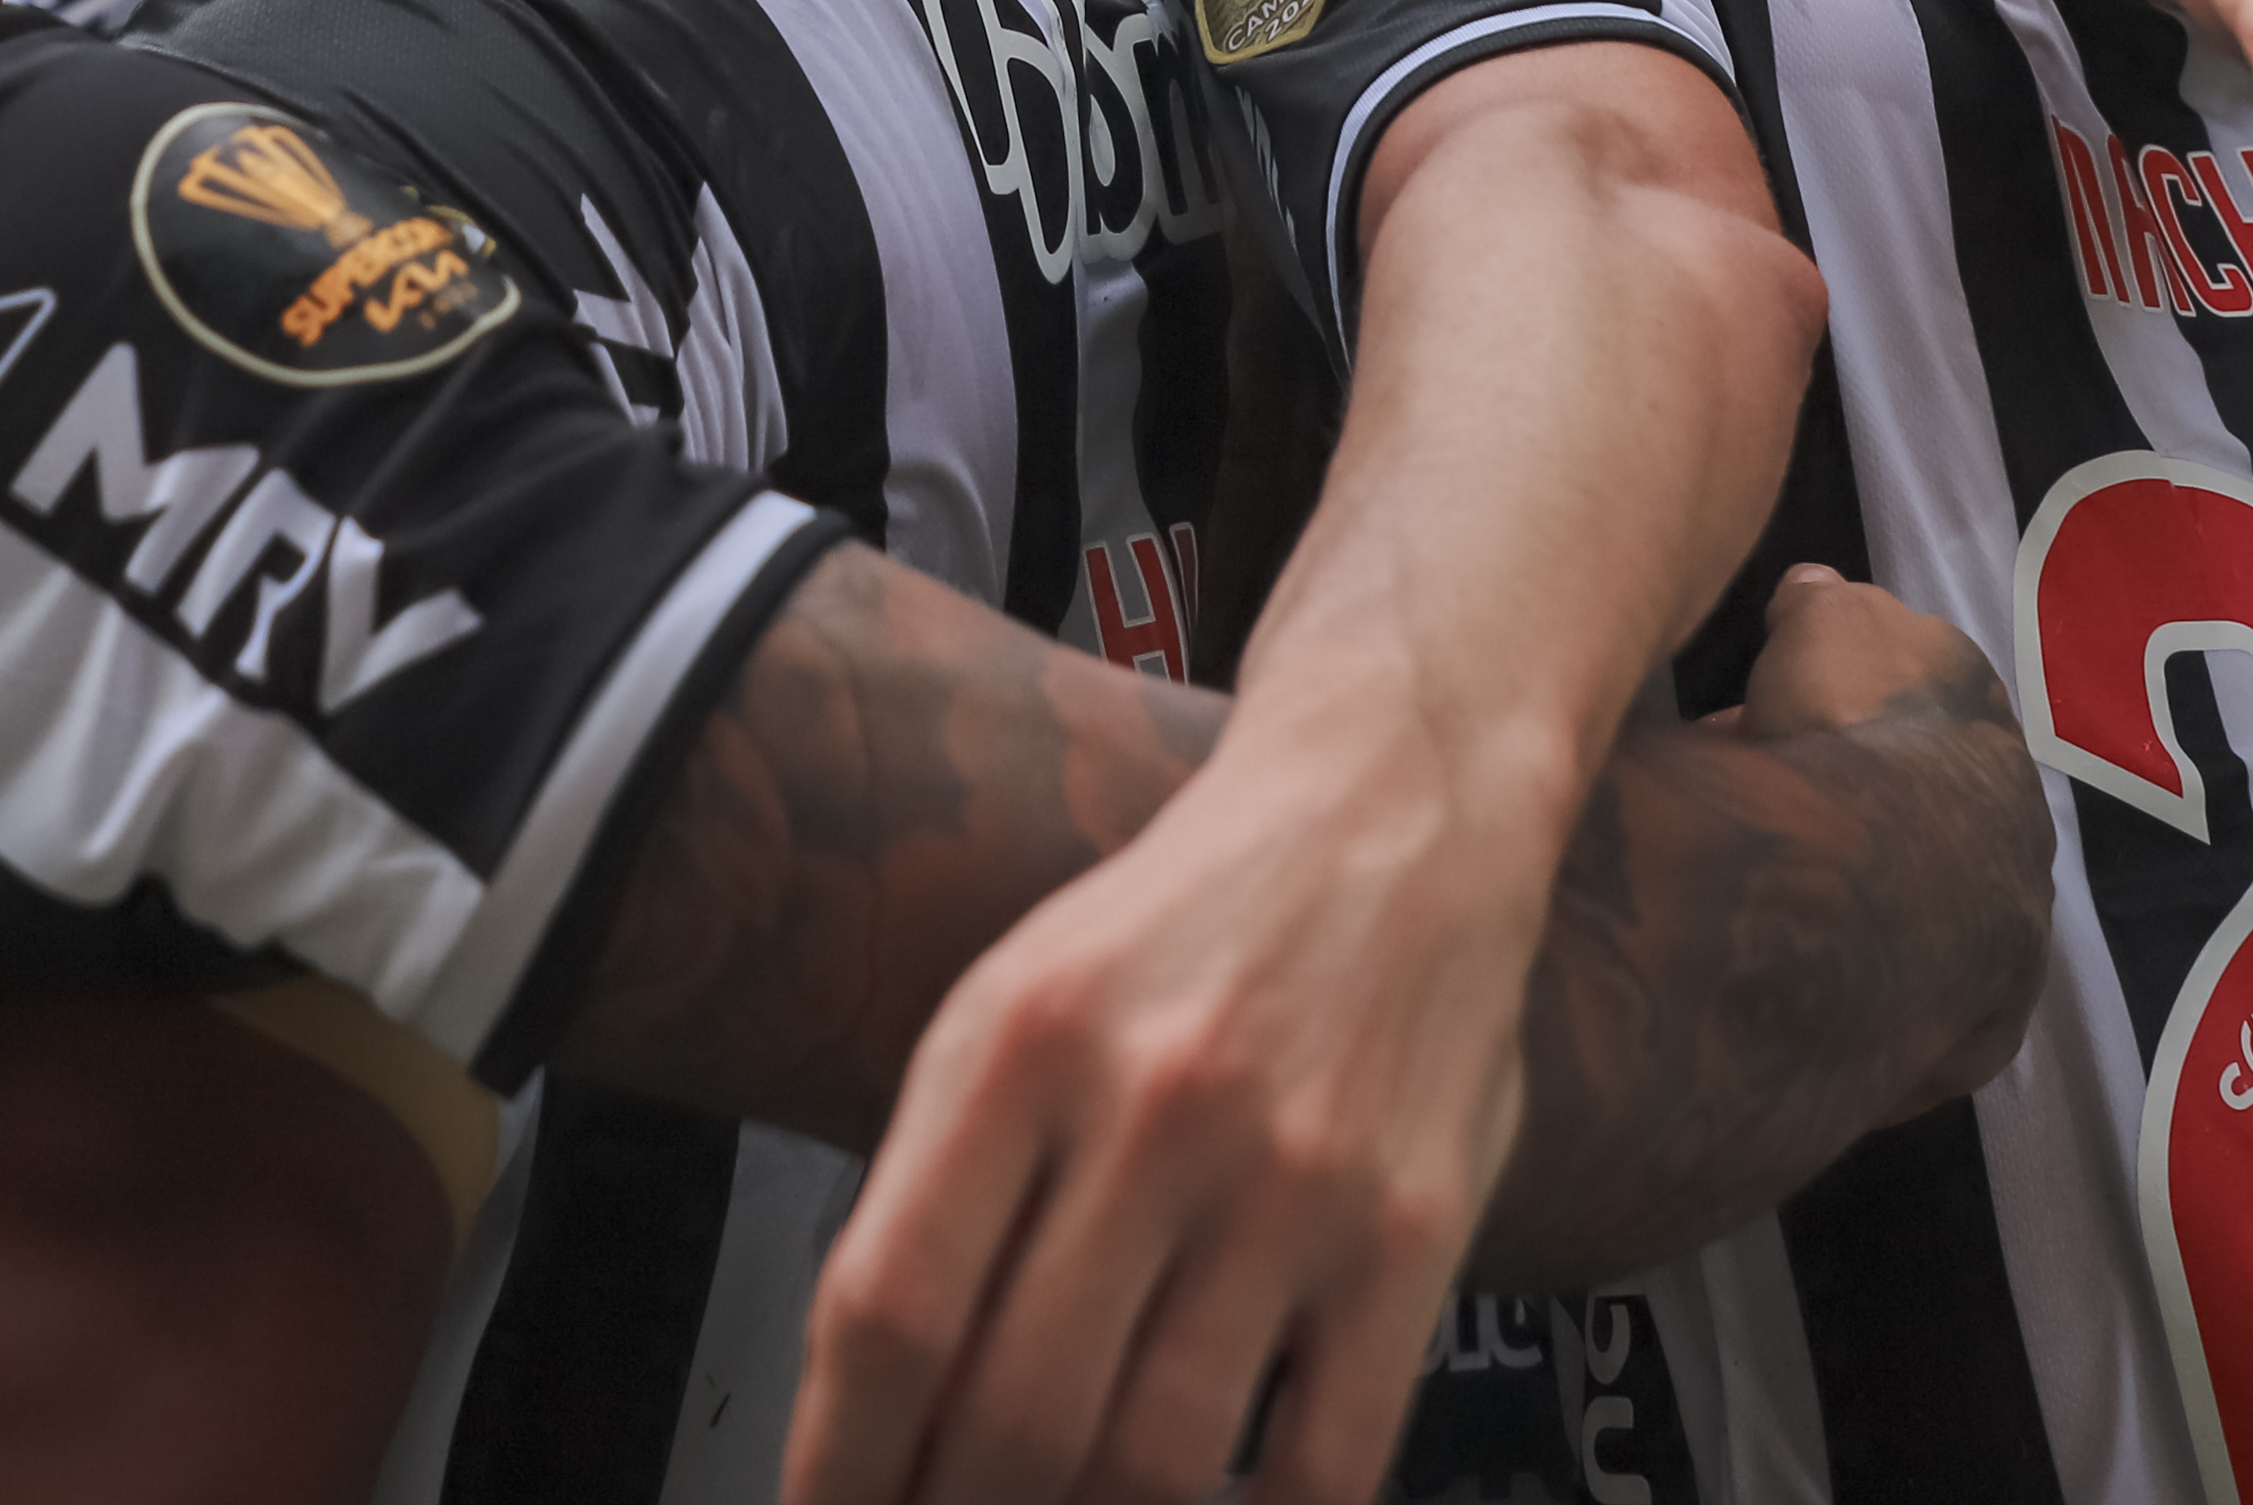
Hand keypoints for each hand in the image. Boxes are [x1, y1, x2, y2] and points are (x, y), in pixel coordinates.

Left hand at [788, 718, 1531, 1504]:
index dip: (841, 1462)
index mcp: (1019, 1042)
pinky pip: (1321, 1466)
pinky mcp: (1411, 1238)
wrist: (1396, 812)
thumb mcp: (1013, 1002)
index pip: (890, 1311)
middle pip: (1012, 1410)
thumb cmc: (1177, 936)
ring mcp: (1292, 1181)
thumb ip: (946, 1186)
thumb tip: (877, 1408)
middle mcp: (1152, 1109)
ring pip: (1154, 1459)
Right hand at [1716, 575, 2035, 1108]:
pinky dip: (1852, 999)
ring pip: (1915, 919)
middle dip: (1845, 812)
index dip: (1834, 711)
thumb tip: (1814, 591)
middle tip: (1752, 816)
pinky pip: (1905, 1013)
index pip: (1916, 711)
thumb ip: (1822, 606)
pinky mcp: (1975, 1041)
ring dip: (1849, 908)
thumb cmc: (1845, 735)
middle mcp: (2018, 828)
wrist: (1870, 887)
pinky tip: (1787, 990)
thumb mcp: (1821, 622)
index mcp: (1987, 724)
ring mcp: (2007, 939)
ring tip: (1755, 905)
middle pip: (1915, 818)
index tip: (1767, 725)